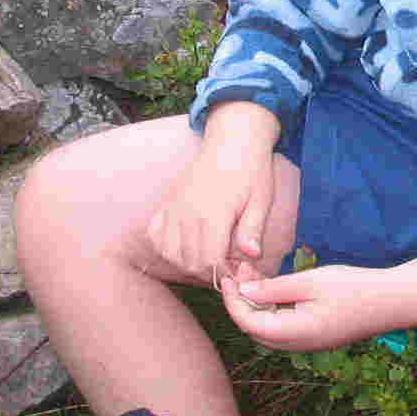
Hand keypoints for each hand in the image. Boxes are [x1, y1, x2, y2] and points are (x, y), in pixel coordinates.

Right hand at [147, 102, 279, 279]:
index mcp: (214, 213)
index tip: (237, 271)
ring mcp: (174, 207)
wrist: (233, 140)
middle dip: (210, 272)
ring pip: (171, 254)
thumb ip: (253, 229)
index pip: (210, 262)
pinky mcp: (166, 202)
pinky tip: (186, 244)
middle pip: (190, 262)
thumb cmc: (251, 170)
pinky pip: (155, 236)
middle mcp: (188, 212)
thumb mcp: (261, 198)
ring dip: (189, 262)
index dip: (224, 274)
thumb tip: (251, 255)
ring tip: (210, 254)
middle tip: (228, 263)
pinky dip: (166, 247)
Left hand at [219, 265, 396, 350]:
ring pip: (269, 326)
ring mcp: (307, 342)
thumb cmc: (352, 287)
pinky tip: (273, 284)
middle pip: (255, 327)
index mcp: (294, 334)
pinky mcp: (316, 334)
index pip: (248, 323)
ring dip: (256, 302)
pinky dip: (272, 306)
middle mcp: (297, 344)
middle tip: (239, 268)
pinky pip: (284, 324)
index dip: (232, 300)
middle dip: (241, 299)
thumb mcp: (310, 282)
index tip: (226, 275)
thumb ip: (274, 289)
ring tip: (252, 272)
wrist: (391, 301)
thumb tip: (242, 292)